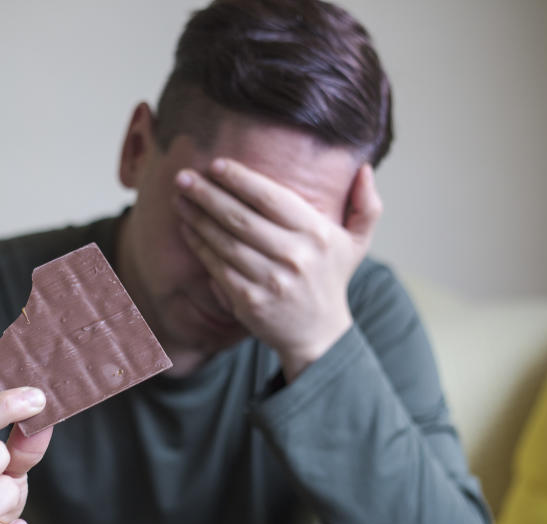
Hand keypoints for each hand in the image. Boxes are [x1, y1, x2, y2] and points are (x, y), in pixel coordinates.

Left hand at [175, 158, 381, 379]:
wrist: (318, 335)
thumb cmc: (330, 279)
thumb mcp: (356, 243)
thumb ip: (366, 205)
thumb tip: (365, 169)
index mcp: (317, 234)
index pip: (271, 198)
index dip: (240, 179)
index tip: (216, 165)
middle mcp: (294, 256)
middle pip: (241, 218)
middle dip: (208, 194)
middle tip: (184, 177)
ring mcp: (270, 281)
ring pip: (224, 241)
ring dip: (197, 217)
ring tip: (180, 197)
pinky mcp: (249, 301)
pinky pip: (217, 266)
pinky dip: (199, 245)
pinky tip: (187, 227)